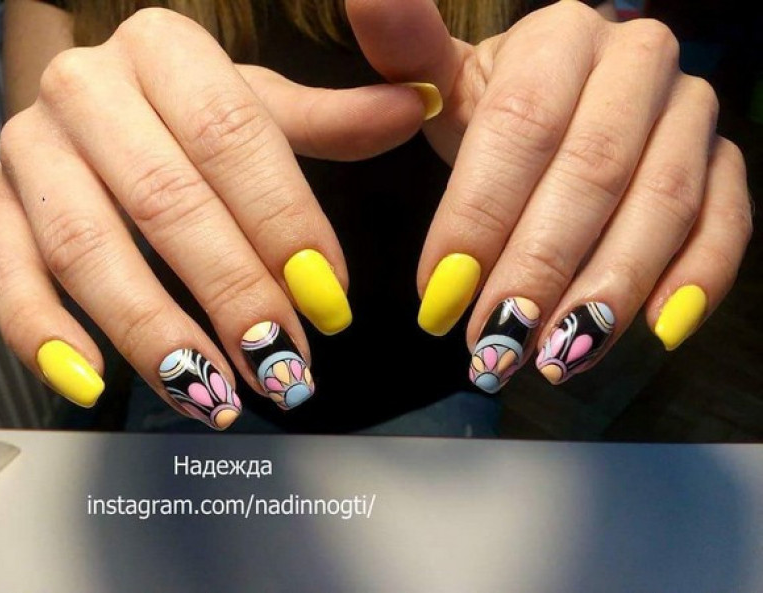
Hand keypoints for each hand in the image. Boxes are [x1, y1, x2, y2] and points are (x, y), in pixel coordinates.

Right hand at [0, 8, 431, 426]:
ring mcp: (31, 149)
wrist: (95, 102)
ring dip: (155, 331)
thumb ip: (331, 117)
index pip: (233, 139)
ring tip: (216, 393)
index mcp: (164, 51)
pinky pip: (2, 272)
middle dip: (231, 292)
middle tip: (281, 363)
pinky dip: (42, 335)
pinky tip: (93, 383)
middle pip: (166, 200)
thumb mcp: (259, 104)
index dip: (285, 223)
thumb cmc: (190, 111)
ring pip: (89, 248)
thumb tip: (415, 105)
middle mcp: (88, 90)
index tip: (328, 300)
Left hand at [348, 0, 751, 388]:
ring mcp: (690, 115)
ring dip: (608, 291)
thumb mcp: (445, 80)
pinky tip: (654, 335)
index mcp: (561, 38)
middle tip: (493, 345)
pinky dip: (695, 282)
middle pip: (590, 174)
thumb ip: (407, 52)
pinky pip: (725, 225)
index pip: (520, 127)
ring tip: (554, 359)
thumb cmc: (496, 107)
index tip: (438, 297)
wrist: (571, 102)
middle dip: (538, 268)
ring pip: (660, 206)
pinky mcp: (724, 165)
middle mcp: (638, 64)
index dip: (478, 216)